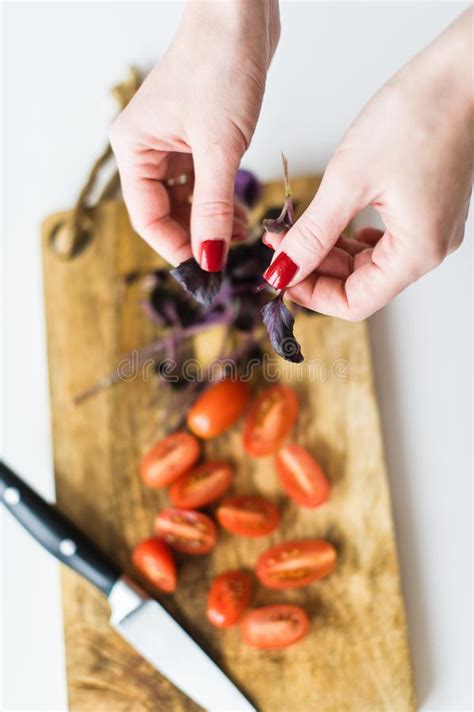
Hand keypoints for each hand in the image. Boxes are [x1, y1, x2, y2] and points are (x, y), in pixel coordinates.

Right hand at [110, 0, 279, 269]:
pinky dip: (219, 199)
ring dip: (211, 220)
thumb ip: (213, 207)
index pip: (147, 217)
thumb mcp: (218, 147)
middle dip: (196, 235)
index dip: (175, 247)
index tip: (206, 270)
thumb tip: (209, 258)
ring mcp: (170, 142)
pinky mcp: (195, 136)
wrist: (240, 14)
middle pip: (165, 212)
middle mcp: (146, 148)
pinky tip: (240, 210)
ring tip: (241, 233)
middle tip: (227, 255)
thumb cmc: (219, 65)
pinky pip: (201, 181)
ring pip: (185, 199)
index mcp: (133, 149)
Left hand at [263, 9, 472, 319]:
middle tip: (277, 245)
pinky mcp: (426, 211)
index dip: (312, 295)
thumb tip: (284, 271)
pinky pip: (382, 241)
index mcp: (417, 252)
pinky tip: (329, 222)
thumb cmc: (417, 116)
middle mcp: (429, 249)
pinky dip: (348, 236)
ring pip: (368, 263)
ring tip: (293, 229)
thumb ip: (313, 234)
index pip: (356, 303)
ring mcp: (430, 231)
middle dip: (314, 268)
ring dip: (328, 250)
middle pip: (361, 284)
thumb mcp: (349, 180)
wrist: (462, 73)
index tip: (279, 275)